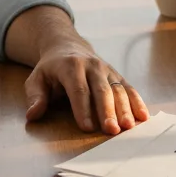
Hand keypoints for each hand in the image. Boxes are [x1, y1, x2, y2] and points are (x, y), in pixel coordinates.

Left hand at [24, 41, 148, 134]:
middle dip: (107, 111)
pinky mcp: (117, 76)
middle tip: (112, 130)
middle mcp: (92, 66)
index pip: (78, 89)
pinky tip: (143, 116)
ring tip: (129, 126)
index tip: (86, 127)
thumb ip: (35, 97)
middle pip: (101, 90)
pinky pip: (128, 88)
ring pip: (118, 90)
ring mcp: (107, 70)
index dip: (82, 109)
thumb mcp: (36, 79)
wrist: (67, 46)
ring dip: (125, 109)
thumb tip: (32, 114)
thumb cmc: (50, 69)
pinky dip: (137, 102)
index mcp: (71, 66)